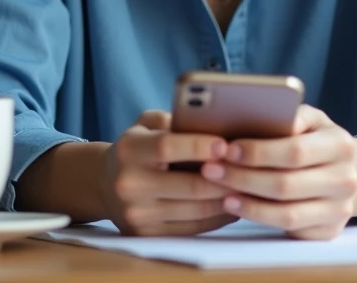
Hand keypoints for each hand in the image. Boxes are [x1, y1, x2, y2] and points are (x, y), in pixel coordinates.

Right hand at [97, 110, 239, 235]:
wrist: (105, 185)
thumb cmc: (137, 149)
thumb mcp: (145, 126)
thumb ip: (172, 121)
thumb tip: (213, 122)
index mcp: (129, 151)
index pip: (167, 148)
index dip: (199, 146)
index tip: (226, 144)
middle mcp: (129, 184)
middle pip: (190, 185)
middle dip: (226, 178)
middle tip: (252, 170)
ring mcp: (138, 214)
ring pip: (197, 210)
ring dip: (227, 199)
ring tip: (248, 187)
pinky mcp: (148, 235)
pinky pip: (194, 228)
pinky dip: (218, 217)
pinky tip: (233, 204)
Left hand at [199, 105, 356, 239]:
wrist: (345, 169)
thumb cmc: (314, 139)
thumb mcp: (308, 119)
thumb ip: (289, 114)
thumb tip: (264, 113)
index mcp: (341, 144)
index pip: (294, 151)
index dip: (258, 153)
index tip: (227, 149)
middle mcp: (346, 179)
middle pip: (286, 184)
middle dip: (243, 178)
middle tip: (211, 170)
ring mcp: (340, 209)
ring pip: (287, 213)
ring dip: (248, 203)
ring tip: (220, 193)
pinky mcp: (330, 231)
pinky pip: (290, 229)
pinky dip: (260, 218)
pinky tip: (239, 206)